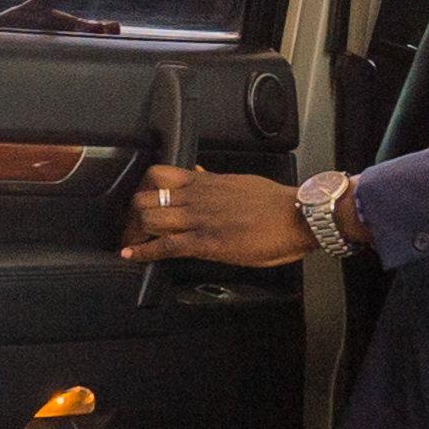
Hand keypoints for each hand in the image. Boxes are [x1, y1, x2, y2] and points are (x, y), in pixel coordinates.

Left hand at [121, 164, 305, 266]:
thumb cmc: (275, 203)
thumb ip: (213, 180)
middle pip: (146, 197)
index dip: (143, 189)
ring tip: (131, 243)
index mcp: (205, 183)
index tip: (139, 200)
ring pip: (150, 219)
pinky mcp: (206, 241)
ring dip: (135, 233)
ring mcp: (199, 220)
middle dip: (133, 213)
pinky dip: (144, 252)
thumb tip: (199, 172)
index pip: (159, 176)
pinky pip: (165, 245)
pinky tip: (132, 256)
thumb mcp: (239, 182)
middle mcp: (197, 198)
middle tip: (131, 226)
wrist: (298, 216)